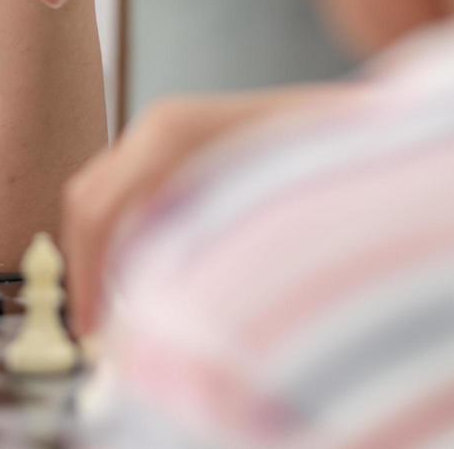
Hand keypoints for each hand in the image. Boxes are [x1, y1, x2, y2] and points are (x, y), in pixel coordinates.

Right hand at [62, 85, 348, 336]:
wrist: (368, 122)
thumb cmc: (330, 163)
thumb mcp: (261, 213)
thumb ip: (195, 252)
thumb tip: (148, 311)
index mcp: (170, 135)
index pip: (98, 211)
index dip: (87, 276)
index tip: (91, 330)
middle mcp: (158, 125)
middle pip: (88, 200)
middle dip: (85, 267)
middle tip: (95, 330)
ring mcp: (165, 130)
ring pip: (103, 196)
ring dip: (102, 253)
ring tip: (120, 312)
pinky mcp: (177, 145)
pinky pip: (129, 192)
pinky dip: (124, 237)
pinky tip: (148, 277)